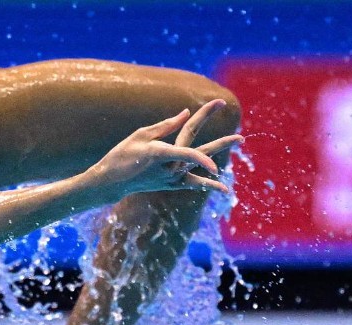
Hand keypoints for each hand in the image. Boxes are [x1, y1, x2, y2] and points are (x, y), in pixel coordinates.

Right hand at [85, 99, 240, 197]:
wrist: (111, 183)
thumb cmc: (121, 155)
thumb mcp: (141, 135)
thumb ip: (166, 126)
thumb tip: (186, 114)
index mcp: (160, 154)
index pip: (188, 149)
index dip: (203, 123)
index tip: (217, 108)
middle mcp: (169, 169)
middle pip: (200, 155)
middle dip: (221, 144)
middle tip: (240, 137)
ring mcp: (171, 179)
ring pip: (199, 167)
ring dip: (217, 155)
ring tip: (237, 143)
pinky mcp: (170, 184)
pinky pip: (193, 184)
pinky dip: (207, 185)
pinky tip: (224, 189)